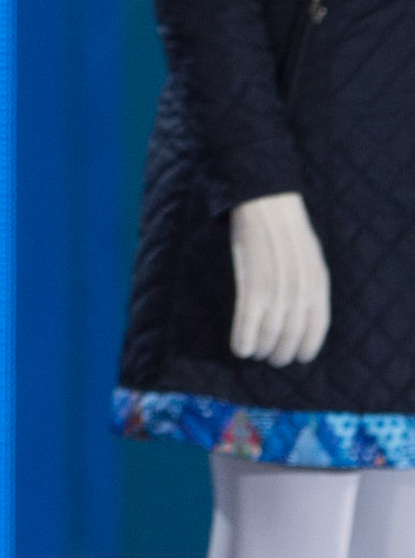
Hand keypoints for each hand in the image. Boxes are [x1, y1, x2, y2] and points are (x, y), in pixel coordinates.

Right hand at [228, 189, 330, 365]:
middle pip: (293, 333)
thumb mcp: (307, 252)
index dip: (308, 346)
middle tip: (272, 359)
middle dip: (283, 352)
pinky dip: (244, 338)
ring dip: (263, 348)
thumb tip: (300, 304)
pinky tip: (240, 349)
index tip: (299, 357)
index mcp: (317, 282)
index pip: (317, 326)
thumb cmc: (281, 222)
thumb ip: (307, 279)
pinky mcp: (253, 284)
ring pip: (271, 332)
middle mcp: (301, 290)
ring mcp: (277, 288)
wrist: (263, 198)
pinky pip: (249, 320)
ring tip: (255, 354)